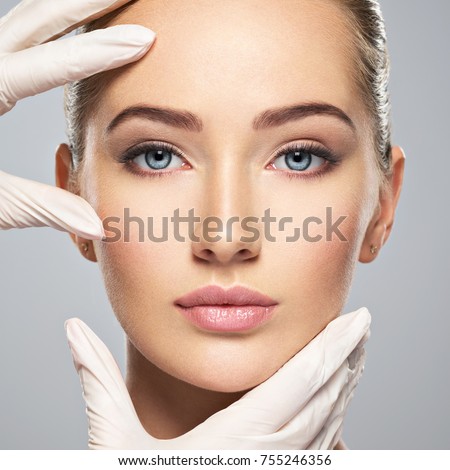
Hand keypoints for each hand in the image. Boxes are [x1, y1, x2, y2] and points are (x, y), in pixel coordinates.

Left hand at [0, 0, 155, 238]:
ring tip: (111, 0)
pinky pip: (19, 36)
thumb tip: (97, 224)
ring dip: (71, 6)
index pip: (45, 64)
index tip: (142, 38)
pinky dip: (52, 25)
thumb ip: (42, 206)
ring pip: (27, 18)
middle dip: (87, 1)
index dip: (98, 51)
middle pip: (36, 18)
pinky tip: (74, 25)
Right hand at [65, 307, 370, 448]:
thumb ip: (97, 379)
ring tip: (356, 351)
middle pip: (323, 396)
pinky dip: (335, 415)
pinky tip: (339, 401)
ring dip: (346, 382)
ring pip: (327, 420)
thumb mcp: (111, 442)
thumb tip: (72, 329)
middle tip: (364, 323)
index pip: (298, 382)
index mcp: (236, 438)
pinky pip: (319, 446)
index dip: (331, 349)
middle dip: (347, 356)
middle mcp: (267, 455)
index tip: (355, 321)